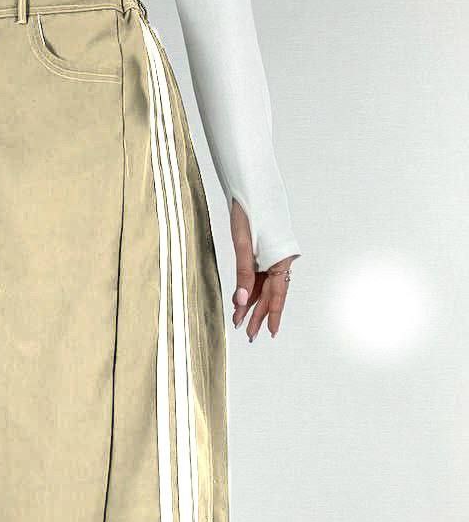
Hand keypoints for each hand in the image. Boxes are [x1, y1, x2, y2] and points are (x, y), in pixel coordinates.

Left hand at [229, 199, 296, 340]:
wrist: (251, 186)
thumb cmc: (249, 212)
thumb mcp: (243, 244)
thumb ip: (243, 274)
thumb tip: (240, 301)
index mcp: (281, 259)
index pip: (277, 294)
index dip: (273, 315)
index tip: (270, 333)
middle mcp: (280, 259)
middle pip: (270, 293)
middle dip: (259, 314)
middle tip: (249, 335)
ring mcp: (272, 256)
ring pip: (263, 285)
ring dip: (252, 302)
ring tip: (241, 321)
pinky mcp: (263, 251)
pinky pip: (259, 274)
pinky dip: (250, 287)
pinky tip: (242, 300)